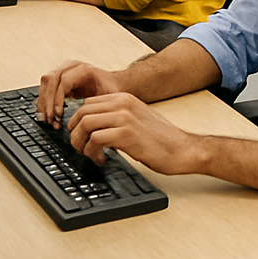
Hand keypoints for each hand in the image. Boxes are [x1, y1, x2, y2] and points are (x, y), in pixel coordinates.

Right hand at [36, 61, 124, 126]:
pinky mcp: (58, 77)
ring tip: (48, 120)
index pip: (64, 81)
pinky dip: (44, 102)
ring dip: (43, 102)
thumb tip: (87, 118)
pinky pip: (45, 87)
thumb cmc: (111, 89)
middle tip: (50, 120)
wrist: (112, 83)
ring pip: (45, 82)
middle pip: (50, 79)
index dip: (58, 99)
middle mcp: (71, 66)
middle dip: (47, 102)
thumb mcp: (109, 96)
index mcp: (84, 69)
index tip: (59, 115)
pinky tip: (48, 115)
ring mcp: (63, 69)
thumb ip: (99, 105)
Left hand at [66, 92, 194, 171]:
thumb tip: (92, 126)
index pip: (88, 103)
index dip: (78, 121)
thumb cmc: (161, 139)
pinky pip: (95, 140)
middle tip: (81, 147)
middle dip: (75, 133)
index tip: (80, 135)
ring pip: (85, 124)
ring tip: (90, 154)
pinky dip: (92, 153)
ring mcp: (125, 118)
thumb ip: (117, 117)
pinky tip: (102, 160)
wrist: (182, 149)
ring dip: (81, 143)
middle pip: (82, 112)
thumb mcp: (137, 119)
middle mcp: (124, 104)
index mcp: (125, 98)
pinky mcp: (126, 134)